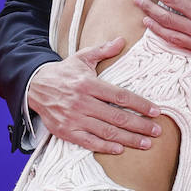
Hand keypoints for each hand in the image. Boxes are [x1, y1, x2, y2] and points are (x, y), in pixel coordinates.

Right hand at [27, 37, 161, 153]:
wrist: (34, 86)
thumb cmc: (64, 73)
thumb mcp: (82, 58)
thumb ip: (103, 50)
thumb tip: (122, 40)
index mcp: (89, 84)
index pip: (121, 96)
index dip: (141, 105)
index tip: (156, 111)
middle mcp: (82, 103)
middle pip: (117, 117)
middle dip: (140, 125)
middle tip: (157, 131)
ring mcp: (74, 119)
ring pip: (106, 132)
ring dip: (128, 139)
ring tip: (146, 143)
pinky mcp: (66, 132)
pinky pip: (88, 142)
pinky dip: (105, 147)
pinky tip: (120, 149)